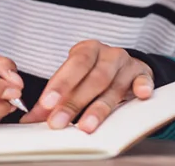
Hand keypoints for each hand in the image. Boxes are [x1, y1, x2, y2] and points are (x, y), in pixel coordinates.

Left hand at [20, 40, 152, 133]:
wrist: (122, 65)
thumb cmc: (92, 73)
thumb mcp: (72, 80)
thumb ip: (53, 99)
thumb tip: (30, 120)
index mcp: (87, 50)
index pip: (73, 66)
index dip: (60, 85)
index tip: (46, 105)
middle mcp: (108, 54)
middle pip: (93, 79)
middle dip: (74, 103)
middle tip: (58, 122)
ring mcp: (127, 64)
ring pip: (114, 86)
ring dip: (99, 108)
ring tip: (86, 126)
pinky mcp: (143, 75)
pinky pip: (144, 80)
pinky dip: (142, 87)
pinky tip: (140, 95)